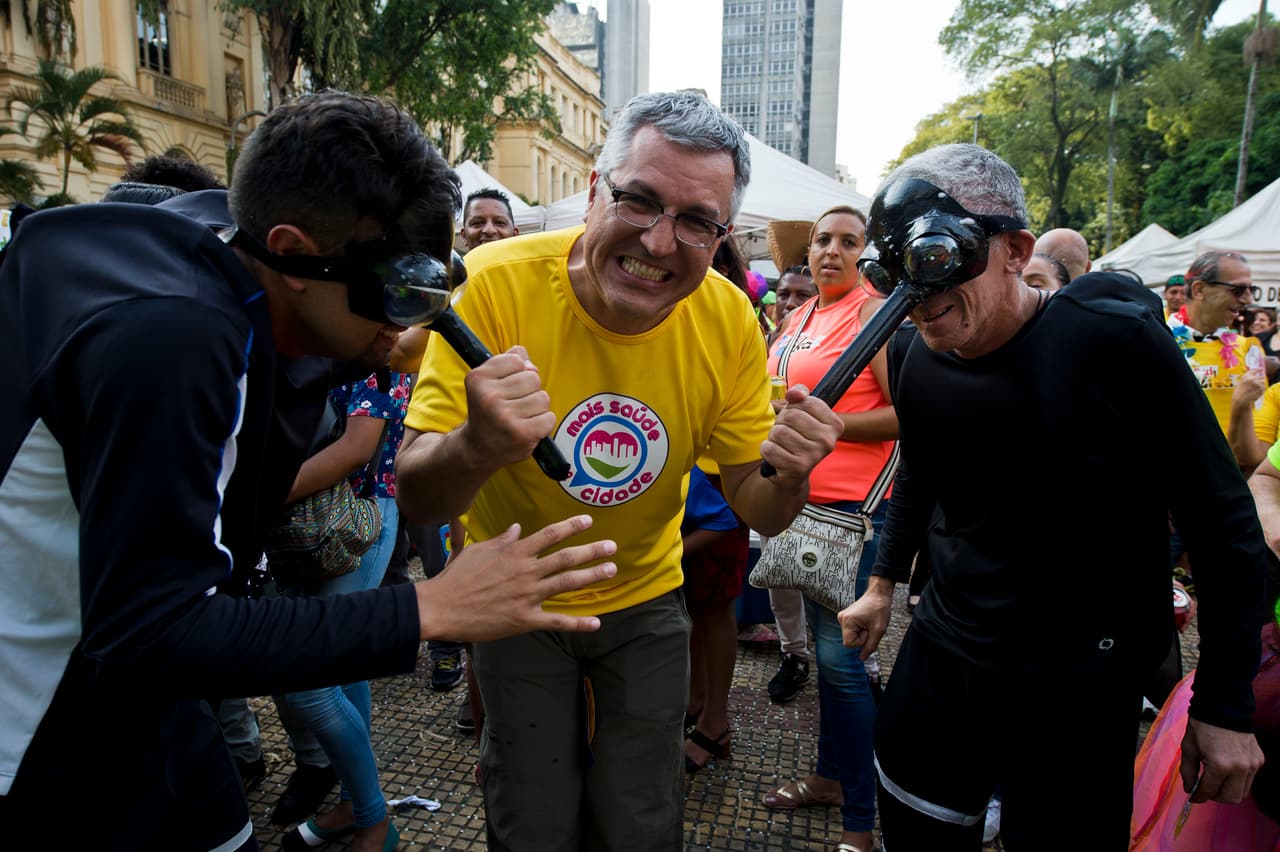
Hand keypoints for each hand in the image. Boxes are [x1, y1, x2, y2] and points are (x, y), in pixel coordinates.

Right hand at [416, 514, 616, 641]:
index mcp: (514, 552)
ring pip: (567, 584)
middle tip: (613, 547)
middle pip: (566, 558)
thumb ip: (501, 540)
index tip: (588, 520)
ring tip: (611, 570)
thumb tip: (518, 529)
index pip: (549, 535)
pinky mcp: (524, 620)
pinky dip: (578, 623)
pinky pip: (556, 621)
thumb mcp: (477, 551)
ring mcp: (527, 596)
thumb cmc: (455, 577)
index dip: (571, 526)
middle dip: (592, 551)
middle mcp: (526, 571)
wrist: (440, 607)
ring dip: (592, 576)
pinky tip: (596, 622)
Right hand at [459, 345, 555, 466]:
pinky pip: (549, 417)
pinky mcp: (522, 434)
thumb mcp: (488, 380)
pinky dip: (543, 423)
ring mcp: (505, 417)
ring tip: (521, 416)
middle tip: (514, 404)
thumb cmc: (488, 409)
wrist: (479, 448)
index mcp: (478, 379)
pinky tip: (528, 427)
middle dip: (530, 389)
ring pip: (543, 398)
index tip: (506, 385)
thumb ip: (508, 361)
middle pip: (533, 378)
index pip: (517, 359)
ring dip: (537, 407)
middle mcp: (489, 397)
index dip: (517, 371)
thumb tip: (528, 361)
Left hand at [761, 384, 841, 485]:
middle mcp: (828, 441)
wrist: (794, 474)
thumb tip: (794, 394)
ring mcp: (814, 456)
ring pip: (779, 432)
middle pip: (791, 416)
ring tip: (782, 445)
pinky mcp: (797, 468)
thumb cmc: (798, 438)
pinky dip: (767, 450)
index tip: (796, 419)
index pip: (806, 401)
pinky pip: (770, 448)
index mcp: (835, 425)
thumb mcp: (804, 413)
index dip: (793, 407)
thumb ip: (801, 395)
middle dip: (781, 422)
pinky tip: (776, 455)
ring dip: (773, 437)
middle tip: (786, 434)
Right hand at [838, 577, 894, 659]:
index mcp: (847, 621)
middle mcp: (842, 619)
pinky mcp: (847, 617)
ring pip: (851, 636)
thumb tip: (863, 658)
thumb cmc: (879, 608)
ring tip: (869, 622)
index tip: (869, 631)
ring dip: (862, 633)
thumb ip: (870, 646)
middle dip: (862, 637)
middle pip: (850, 640)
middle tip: (870, 626)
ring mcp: (843, 617)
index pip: (849, 644)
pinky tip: (866, 621)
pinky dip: (860, 629)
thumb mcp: (878, 630)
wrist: (879, 594)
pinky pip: (852, 630)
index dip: (862, 641)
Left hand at [1180, 718, 1264, 803]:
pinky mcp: (1259, 760)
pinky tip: (1226, 771)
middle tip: (1205, 790)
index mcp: (1220, 765)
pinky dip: (1238, 780)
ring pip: (1243, 792)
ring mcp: (1253, 765)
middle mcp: (1240, 768)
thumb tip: (1190, 789)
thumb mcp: (1188, 748)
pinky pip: (1249, 779)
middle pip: (1231, 798)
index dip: (1199, 797)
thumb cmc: (1202, 726)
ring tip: (1215, 780)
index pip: (1210, 790)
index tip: (1193, 797)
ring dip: (1228, 791)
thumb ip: (1188, 772)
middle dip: (1216, 797)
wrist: (1223, 707)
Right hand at [1232, 370, 1266, 407]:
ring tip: (1255, 390)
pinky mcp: (1261, 389)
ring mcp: (1258, 384)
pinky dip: (1261, 390)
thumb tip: (1254, 376)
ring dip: (1260, 385)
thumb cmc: (1239, 392)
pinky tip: (1256, 392)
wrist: (1241, 400)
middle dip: (1260, 380)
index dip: (1258, 369)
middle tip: (1256, 385)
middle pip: (1261, 377)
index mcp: (1246, 376)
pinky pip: (1264, 388)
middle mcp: (1252, 379)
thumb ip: (1247, 378)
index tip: (1261, 369)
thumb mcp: (1241, 383)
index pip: (1254, 370)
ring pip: (1263, 382)